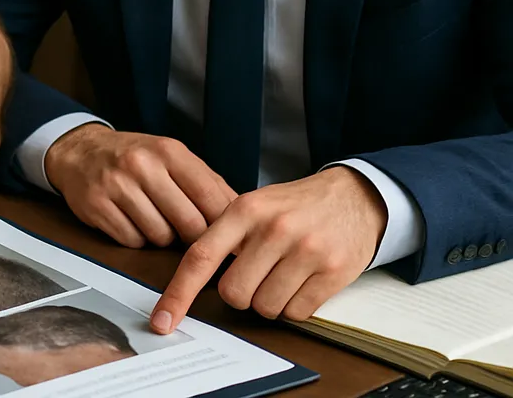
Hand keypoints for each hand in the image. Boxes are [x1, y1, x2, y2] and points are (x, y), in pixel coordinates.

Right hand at [45, 124, 236, 248]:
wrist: (81, 151)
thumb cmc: (135, 157)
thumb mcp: (171, 156)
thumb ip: (207, 183)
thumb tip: (246, 217)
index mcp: (169, 151)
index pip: (210, 197)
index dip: (226, 225)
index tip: (233, 239)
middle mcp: (143, 165)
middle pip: (190, 224)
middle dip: (194, 237)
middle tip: (189, 233)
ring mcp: (118, 185)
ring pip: (161, 237)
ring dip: (162, 237)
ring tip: (154, 218)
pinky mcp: (98, 206)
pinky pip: (132, 242)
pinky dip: (137, 238)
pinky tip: (131, 220)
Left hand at [150, 166, 386, 331]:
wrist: (353, 197)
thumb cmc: (295, 206)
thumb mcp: (256, 204)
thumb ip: (227, 235)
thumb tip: (195, 278)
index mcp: (245, 209)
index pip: (201, 256)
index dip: (179, 292)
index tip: (163, 319)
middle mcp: (272, 229)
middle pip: (234, 293)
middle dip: (242, 293)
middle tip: (258, 273)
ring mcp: (304, 250)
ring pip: (265, 308)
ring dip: (270, 300)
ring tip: (285, 272)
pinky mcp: (332, 272)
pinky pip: (296, 313)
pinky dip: (295, 306)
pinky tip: (304, 280)